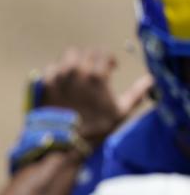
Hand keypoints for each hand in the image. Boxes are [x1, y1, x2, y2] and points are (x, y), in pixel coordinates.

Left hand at [36, 48, 152, 144]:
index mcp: (96, 75)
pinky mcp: (43, 84)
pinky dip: (58, 71)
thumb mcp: (121, 112)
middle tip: (95, 71)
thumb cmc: (96, 128)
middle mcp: (76, 71)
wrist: (65, 142)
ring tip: (78, 74)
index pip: (103, 53)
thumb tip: (151, 80)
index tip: (111, 69)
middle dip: (93, 59)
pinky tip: (62, 81)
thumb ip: (136, 93)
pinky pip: (51, 68)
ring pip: (67, 57)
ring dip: (75, 62)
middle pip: (85, 52)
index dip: (109, 60)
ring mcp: (58, 76)